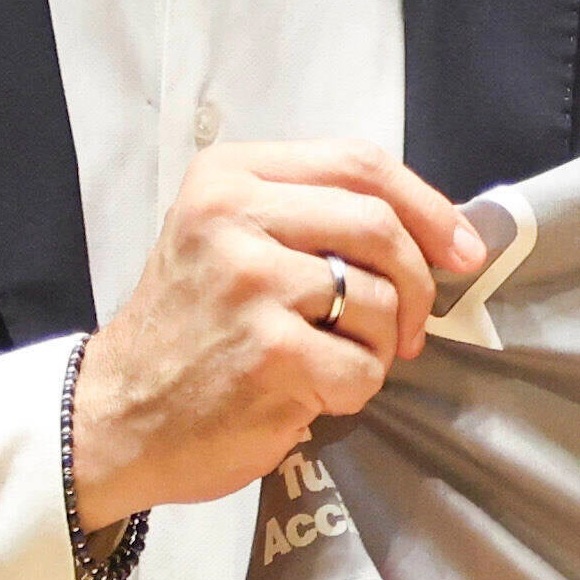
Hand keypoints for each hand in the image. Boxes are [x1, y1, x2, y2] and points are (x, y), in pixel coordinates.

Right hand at [73, 137, 485, 530]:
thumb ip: (315, 217)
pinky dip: (354, 389)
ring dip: (378, 345)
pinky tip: (310, 394)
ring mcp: (250, 284)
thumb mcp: (232, 239)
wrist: (118, 414)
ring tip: (332, 361)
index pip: (359, 164)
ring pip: (376, 298)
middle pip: (379, 225)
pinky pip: (362, 366)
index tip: (461, 248)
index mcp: (229, 176)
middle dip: (414, 283)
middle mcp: (232, 217)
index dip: (427, 206)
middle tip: (408, 327)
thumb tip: (442, 232)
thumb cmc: (192, 330)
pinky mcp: (267, 352)